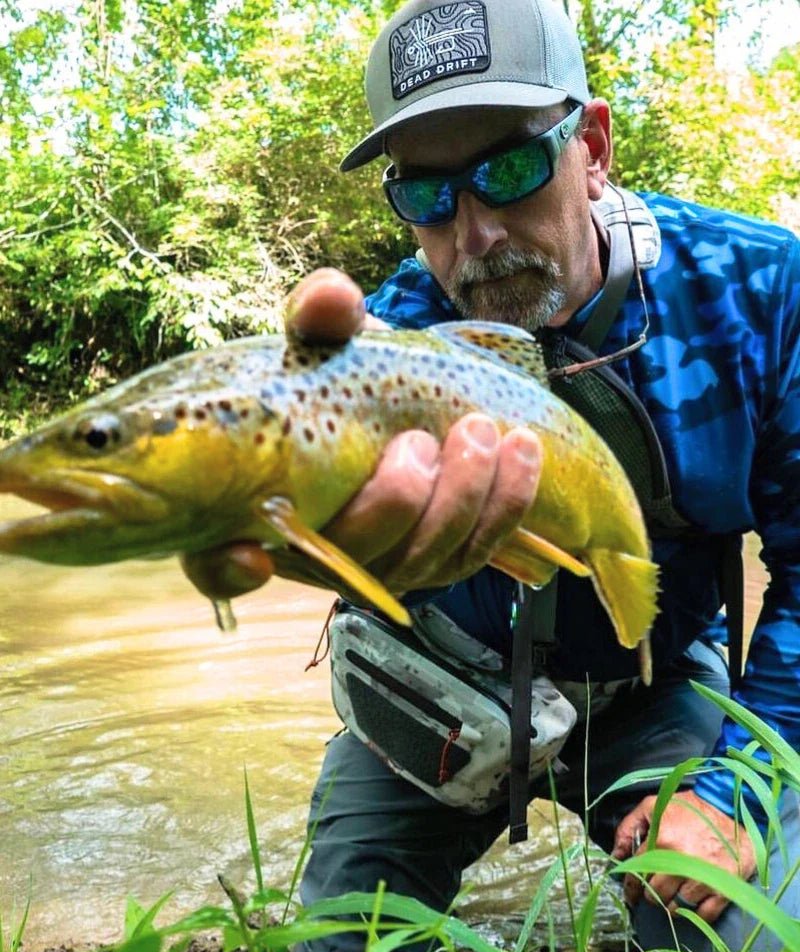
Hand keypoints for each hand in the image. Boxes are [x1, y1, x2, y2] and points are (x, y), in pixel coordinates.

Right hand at [182, 267, 541, 598]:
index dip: (226, 570)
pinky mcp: (436, 558)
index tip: (253, 556)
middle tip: (422, 442)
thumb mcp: (328, 341)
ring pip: (421, 563)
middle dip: (396, 505)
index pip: (216, 562)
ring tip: (484, 435)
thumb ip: (321, 319)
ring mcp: (380, 561)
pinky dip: (504, 509)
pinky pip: (474, 553)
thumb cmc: (346, 375)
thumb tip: (333, 297)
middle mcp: (317, 548)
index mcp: (260, 504)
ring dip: (462, 503)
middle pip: (350, 561)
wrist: (408, 396)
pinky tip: (522, 455)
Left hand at [612, 789, 756, 923]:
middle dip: (652, 893)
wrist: (731, 808)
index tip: (630, 893)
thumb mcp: (653, 806)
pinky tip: (691, 903)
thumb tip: (616, 856)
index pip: (637, 872)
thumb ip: (629, 828)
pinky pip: (704, 914)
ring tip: (672, 894)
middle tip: (655, 889)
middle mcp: (682, 863)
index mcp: (663, 840)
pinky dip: (695, 913)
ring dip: (671, 904)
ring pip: (677, 906)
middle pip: (656, 893)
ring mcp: (704, 878)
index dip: (631, 886)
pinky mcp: (724, 888)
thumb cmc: (689, 807)